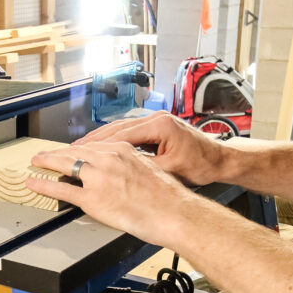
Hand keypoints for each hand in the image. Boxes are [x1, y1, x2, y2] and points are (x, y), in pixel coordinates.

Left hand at [28, 141, 193, 247]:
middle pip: (75, 151)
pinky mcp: (93, 198)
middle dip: (57, 152)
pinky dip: (43, 184)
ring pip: (65, 164)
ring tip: (36, 162)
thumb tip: (121, 173)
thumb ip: (130, 166)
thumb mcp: (149, 169)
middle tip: (44, 154)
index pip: (93, 145)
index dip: (77, 148)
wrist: (173, 213)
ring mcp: (99, 178)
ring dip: (46, 162)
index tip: (69, 150)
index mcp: (123, 150)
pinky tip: (34, 182)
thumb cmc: (167, 197)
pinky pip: (62, 188)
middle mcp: (108, 159)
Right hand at [73, 111, 230, 185]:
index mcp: (159, 125)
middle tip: (72, 149)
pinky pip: (130, 132)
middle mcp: (156, 118)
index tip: (80, 151)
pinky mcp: (157, 127)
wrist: (220, 159)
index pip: (120, 133)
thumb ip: (144, 168)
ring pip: (121, 129)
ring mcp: (156, 121)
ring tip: (81, 149)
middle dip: (93, 140)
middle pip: (116, 128)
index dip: (97, 144)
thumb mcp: (170, 170)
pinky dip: (114, 140)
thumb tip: (119, 174)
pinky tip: (102, 148)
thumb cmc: (202, 165)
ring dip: (101, 139)